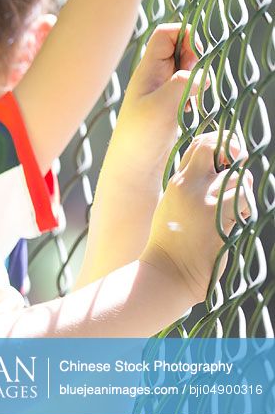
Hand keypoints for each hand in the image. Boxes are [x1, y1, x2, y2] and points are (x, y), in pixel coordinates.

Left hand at [108, 24, 204, 174]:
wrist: (133, 166)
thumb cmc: (142, 136)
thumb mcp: (163, 106)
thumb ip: (182, 83)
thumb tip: (200, 75)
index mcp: (147, 71)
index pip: (165, 34)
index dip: (185, 36)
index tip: (197, 57)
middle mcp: (153, 77)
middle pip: (179, 48)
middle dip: (195, 57)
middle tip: (196, 80)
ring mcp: (161, 91)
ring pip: (186, 68)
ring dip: (197, 77)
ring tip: (192, 98)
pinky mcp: (169, 106)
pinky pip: (188, 88)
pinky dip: (195, 93)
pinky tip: (190, 110)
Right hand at [141, 131, 251, 301]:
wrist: (169, 270)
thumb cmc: (171, 239)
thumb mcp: (172, 204)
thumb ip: (191, 183)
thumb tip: (220, 167)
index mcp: (178, 182)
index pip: (201, 145)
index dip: (219, 143)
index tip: (227, 156)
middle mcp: (191, 187)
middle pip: (221, 149)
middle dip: (236, 155)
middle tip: (237, 170)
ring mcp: (207, 203)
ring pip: (241, 177)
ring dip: (243, 189)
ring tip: (233, 207)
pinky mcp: (222, 220)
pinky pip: (245, 201)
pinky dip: (245, 209)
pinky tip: (235, 221)